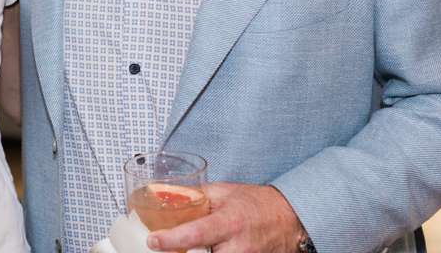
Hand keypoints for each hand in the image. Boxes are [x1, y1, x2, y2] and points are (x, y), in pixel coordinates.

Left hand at [146, 182, 304, 252]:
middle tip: (166, 246)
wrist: (287, 219)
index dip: (171, 239)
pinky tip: (204, 250)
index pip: (196, 233)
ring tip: (185, 248)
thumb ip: (196, 195)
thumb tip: (166, 196)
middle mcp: (237, 247)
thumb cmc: (255, 203)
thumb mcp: (223, 192)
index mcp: (229, 222)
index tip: (153, 240)